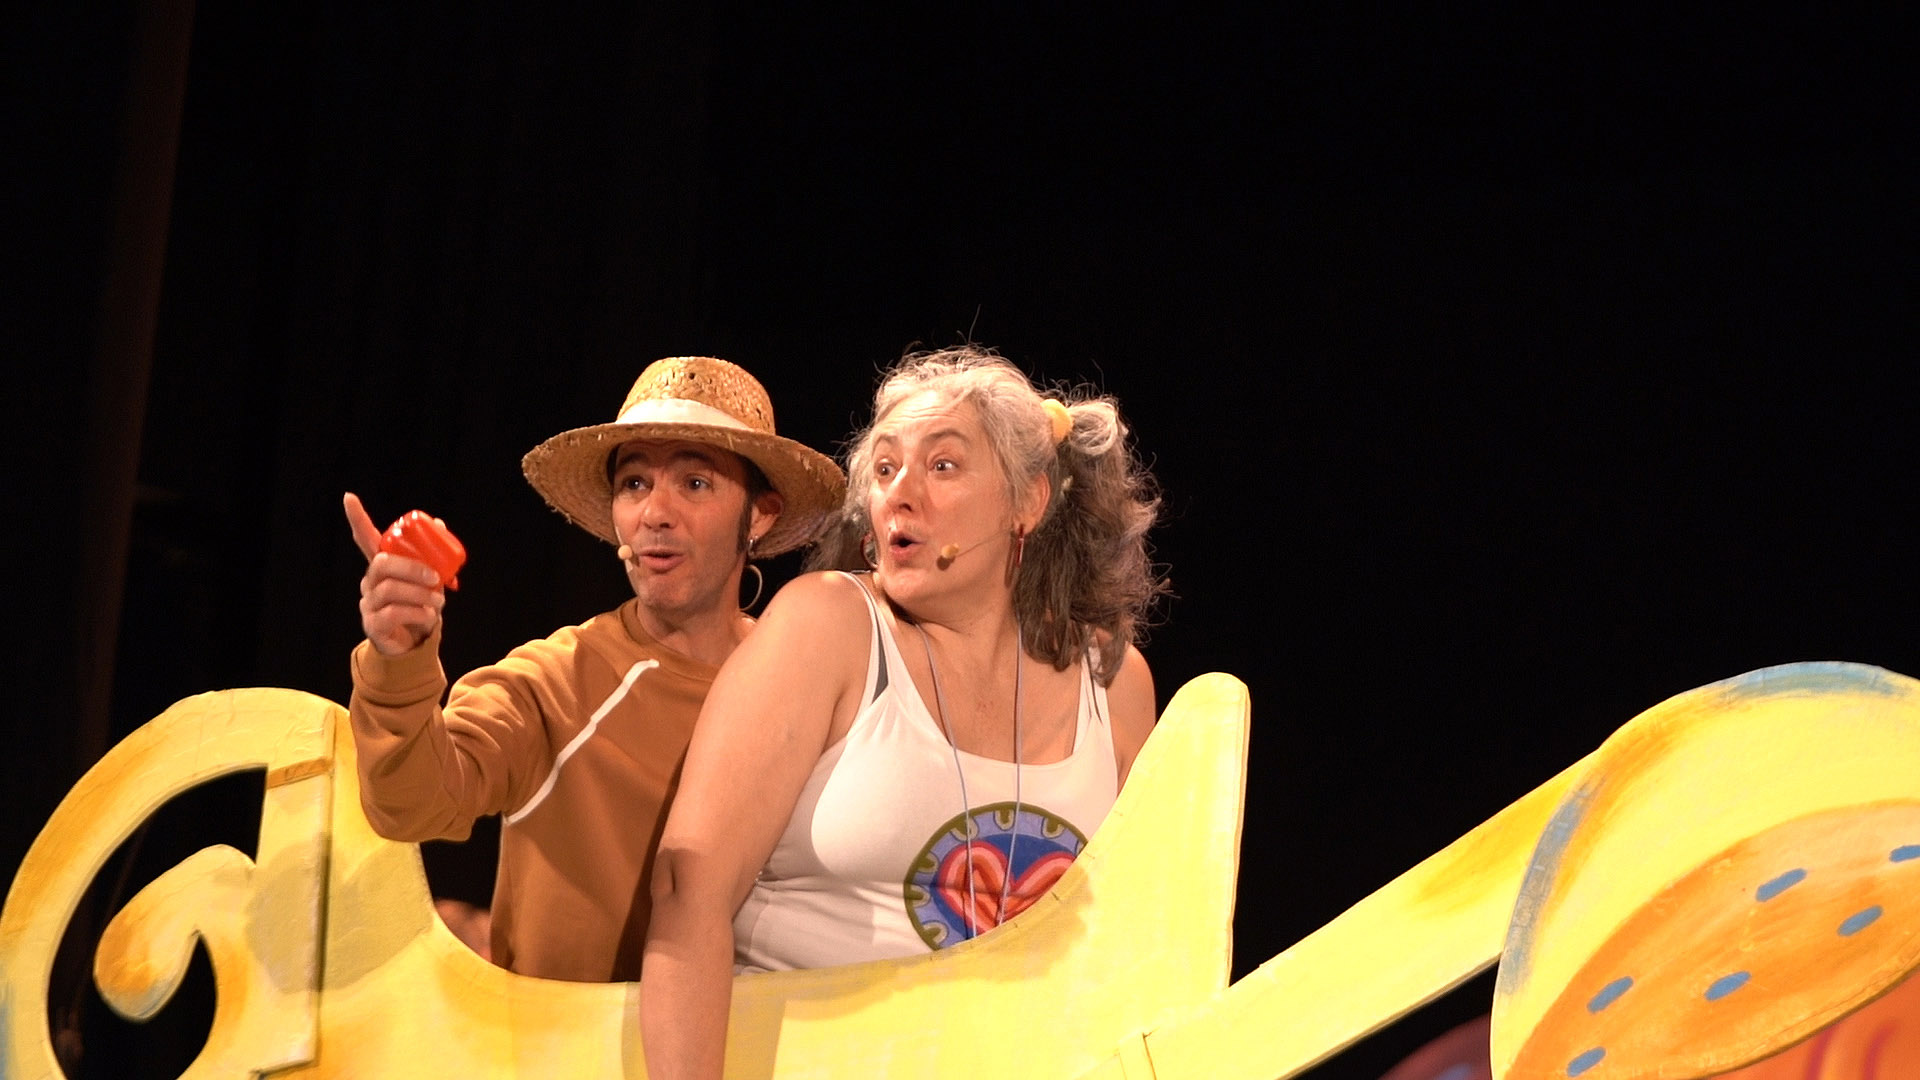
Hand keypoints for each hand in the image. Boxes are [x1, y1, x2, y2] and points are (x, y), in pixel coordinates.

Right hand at [345, 492, 445, 655]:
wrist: (412, 642)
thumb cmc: (418, 604)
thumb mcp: (427, 579)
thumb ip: (429, 556)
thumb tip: (438, 524)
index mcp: (382, 566)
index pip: (365, 538)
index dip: (358, 519)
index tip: (349, 497)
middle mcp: (370, 581)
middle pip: (382, 564)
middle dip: (412, 568)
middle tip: (435, 578)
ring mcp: (369, 603)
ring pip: (390, 589)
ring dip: (420, 594)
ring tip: (438, 601)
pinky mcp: (373, 624)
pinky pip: (393, 613)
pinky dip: (417, 613)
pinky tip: (428, 616)